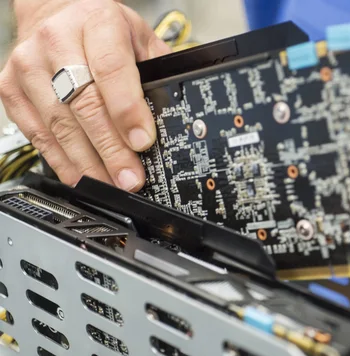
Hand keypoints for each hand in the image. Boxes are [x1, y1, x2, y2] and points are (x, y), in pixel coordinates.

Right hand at [0, 0, 170, 190]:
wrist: (54, 13)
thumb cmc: (101, 29)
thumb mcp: (138, 38)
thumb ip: (155, 72)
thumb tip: (172, 118)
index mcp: (97, 23)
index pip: (111, 70)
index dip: (127, 111)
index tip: (143, 142)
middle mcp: (56, 41)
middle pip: (84, 105)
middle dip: (111, 149)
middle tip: (130, 177)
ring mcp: (29, 66)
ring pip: (59, 125)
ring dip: (88, 163)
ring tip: (112, 184)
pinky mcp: (11, 90)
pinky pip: (38, 135)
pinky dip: (62, 161)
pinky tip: (82, 177)